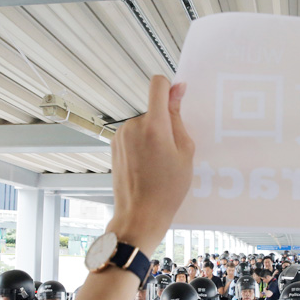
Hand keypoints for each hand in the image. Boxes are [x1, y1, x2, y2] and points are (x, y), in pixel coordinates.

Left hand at [106, 77, 193, 255]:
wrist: (140, 215)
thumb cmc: (166, 190)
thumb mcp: (185, 153)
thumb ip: (178, 118)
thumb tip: (177, 91)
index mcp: (153, 126)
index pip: (158, 85)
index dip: (170, 89)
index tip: (178, 101)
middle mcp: (132, 126)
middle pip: (154, 109)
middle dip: (165, 124)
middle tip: (172, 153)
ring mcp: (120, 136)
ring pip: (144, 124)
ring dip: (154, 135)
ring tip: (160, 163)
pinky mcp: (114, 145)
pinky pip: (134, 135)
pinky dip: (143, 145)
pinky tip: (148, 166)